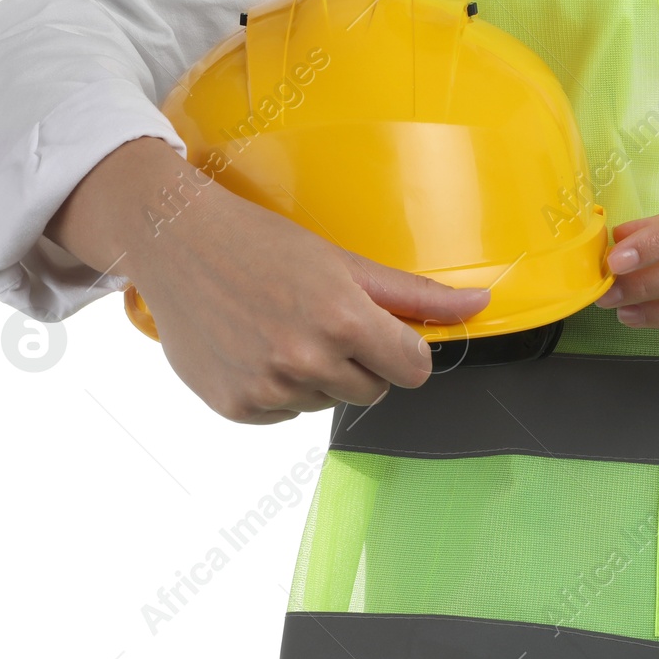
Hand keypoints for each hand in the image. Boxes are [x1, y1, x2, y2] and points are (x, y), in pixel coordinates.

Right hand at [49, 138, 490, 422]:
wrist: (178, 244)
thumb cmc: (264, 244)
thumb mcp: (345, 261)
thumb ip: (415, 294)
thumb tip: (480, 303)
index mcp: (343, 320)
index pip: (413, 370)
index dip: (403, 350)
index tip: (384, 333)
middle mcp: (307, 360)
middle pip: (373, 390)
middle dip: (359, 361)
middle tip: (321, 318)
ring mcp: (268, 388)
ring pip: (327, 402)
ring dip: (317, 375)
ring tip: (282, 327)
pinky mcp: (236, 407)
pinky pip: (285, 414)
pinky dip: (279, 390)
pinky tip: (256, 348)